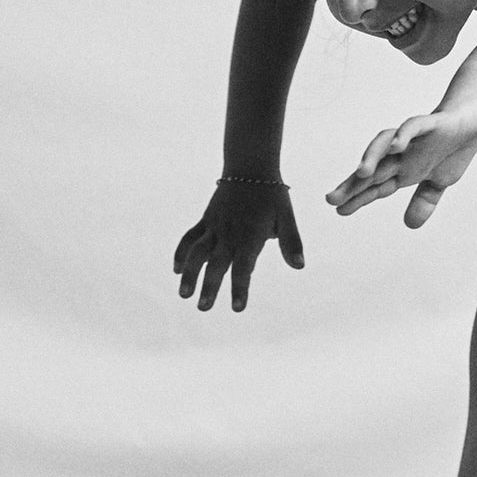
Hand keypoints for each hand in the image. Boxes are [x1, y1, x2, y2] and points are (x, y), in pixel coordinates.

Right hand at [173, 176, 304, 313]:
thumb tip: (299, 266)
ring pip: (197, 252)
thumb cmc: (272, 195)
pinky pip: (190, 237)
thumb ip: (291, 242)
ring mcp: (215, 226)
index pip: (244, 267)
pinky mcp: (206, 220)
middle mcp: (230, 233)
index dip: (240, 288)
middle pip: (217, 264)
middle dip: (210, 287)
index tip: (237, 308)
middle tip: (204, 309)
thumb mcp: (286, 217)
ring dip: (189, 273)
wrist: (250, 167)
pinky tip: (176, 269)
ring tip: (184, 294)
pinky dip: (181, 252)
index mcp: (251, 236)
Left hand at [328, 80, 476, 228]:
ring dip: (372, 157)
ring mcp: (414, 138)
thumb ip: (423, 201)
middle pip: (373, 169)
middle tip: (332, 198)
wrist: (472, 116)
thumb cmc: (452, 146)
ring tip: (362, 174)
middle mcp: (403, 154)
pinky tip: (395, 147)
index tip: (339, 210)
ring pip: (384, 144)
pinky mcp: (430, 123)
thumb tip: (409, 225)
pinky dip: (403, 135)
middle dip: (353, 184)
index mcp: (405, 169)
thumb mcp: (440, 182)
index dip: (358, 197)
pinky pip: (412, 126)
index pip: (376, 186)